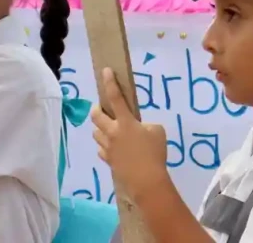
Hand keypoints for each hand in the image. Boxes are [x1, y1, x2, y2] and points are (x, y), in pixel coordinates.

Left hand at [90, 68, 170, 205]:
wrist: (146, 181)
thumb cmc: (154, 153)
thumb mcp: (158, 131)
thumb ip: (146, 125)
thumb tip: (139, 128)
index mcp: (125, 121)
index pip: (115, 96)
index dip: (109, 82)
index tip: (106, 71)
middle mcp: (112, 132)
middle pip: (95, 115)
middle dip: (97, 108)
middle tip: (103, 108)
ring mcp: (107, 147)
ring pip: (95, 132)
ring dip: (100, 128)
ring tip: (110, 129)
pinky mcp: (107, 160)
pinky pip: (101, 148)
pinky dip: (104, 145)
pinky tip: (112, 147)